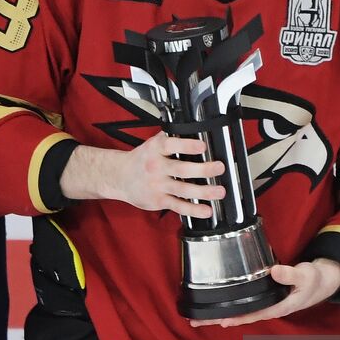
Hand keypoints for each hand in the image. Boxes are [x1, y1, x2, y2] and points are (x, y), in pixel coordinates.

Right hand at [61, 135, 225, 217]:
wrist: (119, 177)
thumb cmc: (142, 159)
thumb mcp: (153, 143)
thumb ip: (171, 137)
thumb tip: (194, 129)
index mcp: (156, 149)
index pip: (172, 145)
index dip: (187, 145)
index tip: (202, 146)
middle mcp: (156, 167)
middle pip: (182, 169)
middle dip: (203, 169)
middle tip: (219, 167)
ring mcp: (157, 185)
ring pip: (183, 189)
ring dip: (204, 191)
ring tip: (219, 191)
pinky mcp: (159, 200)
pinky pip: (178, 206)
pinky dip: (193, 209)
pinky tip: (206, 210)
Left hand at [190, 259, 339, 327]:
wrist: (320, 283)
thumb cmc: (313, 280)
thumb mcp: (305, 275)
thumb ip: (290, 274)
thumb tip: (274, 272)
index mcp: (278, 306)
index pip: (254, 314)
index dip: (237, 317)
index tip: (220, 320)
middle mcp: (269, 309)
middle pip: (241, 317)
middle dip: (219, 319)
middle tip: (196, 322)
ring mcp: (265, 305)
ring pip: (240, 313)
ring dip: (221, 314)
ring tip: (200, 318)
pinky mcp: (263, 299)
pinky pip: (244, 306)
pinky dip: (231, 307)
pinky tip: (218, 307)